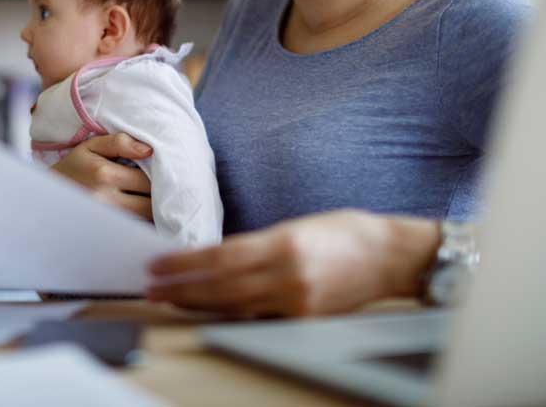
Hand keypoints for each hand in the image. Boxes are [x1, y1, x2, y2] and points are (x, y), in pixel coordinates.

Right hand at [51, 133, 153, 220]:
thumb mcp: (91, 146)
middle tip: (161, 186)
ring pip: (144, 219)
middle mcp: (106, 200)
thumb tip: (149, 150)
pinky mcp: (105, 231)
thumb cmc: (74, 167)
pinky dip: (141, 220)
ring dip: (152, 209)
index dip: (160, 176)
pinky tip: (138, 210)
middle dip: (159, 195)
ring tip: (151, 197)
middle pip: (150, 204)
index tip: (160, 171)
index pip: (148, 180)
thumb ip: (120, 142)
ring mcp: (106, 219)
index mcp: (105, 175)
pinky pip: (134, 228)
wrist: (48, 196)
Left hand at [146, 210, 438, 316]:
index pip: (221, 257)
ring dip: (198, 303)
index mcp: (285, 243)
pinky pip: (258, 316)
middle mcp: (289, 275)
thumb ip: (260, 243)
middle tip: (152, 287)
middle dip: (182, 288)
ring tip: (170, 298)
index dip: (184, 263)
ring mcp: (298, 301)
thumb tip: (218, 258)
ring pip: (235, 306)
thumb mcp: (298, 226)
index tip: (158, 263)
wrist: (393, 256)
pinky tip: (209, 309)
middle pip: (221, 287)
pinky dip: (230, 312)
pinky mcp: (305, 318)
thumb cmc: (347, 232)